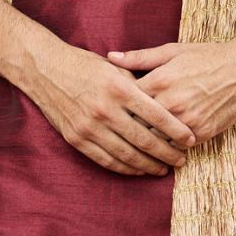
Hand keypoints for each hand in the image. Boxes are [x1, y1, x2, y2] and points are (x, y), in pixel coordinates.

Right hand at [23, 43, 196, 176]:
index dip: (176, 130)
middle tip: (182, 160)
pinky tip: (139, 169)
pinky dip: (126, 168)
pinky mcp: (77, 139)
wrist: (45, 70)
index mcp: (119, 88)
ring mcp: (89, 126)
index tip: (191, 139)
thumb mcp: (115, 67)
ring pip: (127, 154)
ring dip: (149, 165)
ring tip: (164, 169)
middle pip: (144, 139)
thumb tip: (166, 99)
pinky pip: (106, 160)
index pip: (156, 115)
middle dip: (167, 152)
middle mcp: (105, 109)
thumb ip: (139, 84)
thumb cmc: (85, 65)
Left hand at [106, 40, 235, 144]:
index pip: (125, 100)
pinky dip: (167, 146)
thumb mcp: (173, 51)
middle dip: (126, 125)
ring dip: (145, 140)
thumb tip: (111, 57)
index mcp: (161, 80)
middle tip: (117, 128)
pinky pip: (175, 147)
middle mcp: (172, 103)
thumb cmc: (207, 57)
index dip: (116, 104)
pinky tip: (160, 145)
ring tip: (134, 140)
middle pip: (136, 123)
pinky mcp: (201, 134)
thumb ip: (140, 57)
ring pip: (154, 140)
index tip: (111, 106)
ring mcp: (187, 121)